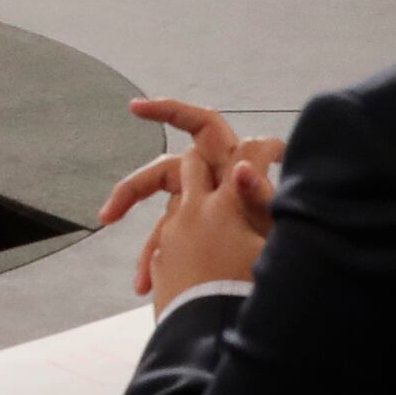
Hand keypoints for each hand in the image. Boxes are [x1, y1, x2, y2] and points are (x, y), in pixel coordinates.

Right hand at [98, 97, 285, 296]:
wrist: (285, 284)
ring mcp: (204, 208)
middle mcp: (213, 180)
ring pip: (164, 216)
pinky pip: (172, 244)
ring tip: (141, 276)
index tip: (136, 108)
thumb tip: (242, 169)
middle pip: (164, 172)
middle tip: (109, 214)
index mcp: (230, 162)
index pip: (200, 125)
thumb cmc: (286, 244)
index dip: (171, 110)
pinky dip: (160, 265)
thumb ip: (258, 195)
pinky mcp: (200, 236)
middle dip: (133, 191)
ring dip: (148, 246)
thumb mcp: (273, 219)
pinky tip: (149, 286)